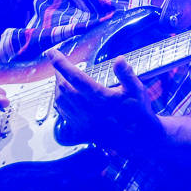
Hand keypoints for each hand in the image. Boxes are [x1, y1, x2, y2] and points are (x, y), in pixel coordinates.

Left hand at [48, 50, 165, 153]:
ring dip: (58, 87)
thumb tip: (119, 58)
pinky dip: (60, 101)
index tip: (51, 52)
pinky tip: (65, 96)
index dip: (61, 64)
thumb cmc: (138, 111)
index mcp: (101, 98)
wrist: (139, 138)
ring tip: (61, 77)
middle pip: (64, 88)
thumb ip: (127, 74)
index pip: (76, 77)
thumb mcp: (137, 90)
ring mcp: (83, 122)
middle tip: (59, 63)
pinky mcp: (82, 130)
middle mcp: (89, 111)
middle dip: (58, 73)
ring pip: (61, 102)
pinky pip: (63, 114)